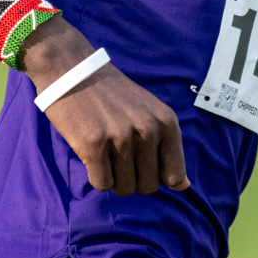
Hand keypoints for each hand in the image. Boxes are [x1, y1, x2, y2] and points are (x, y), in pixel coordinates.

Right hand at [20, 20, 187, 196]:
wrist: (72, 70)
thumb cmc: (112, 94)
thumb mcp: (150, 112)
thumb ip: (168, 147)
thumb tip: (184, 187)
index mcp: (166, 122)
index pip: (174, 176)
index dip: (157, 177)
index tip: (142, 163)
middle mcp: (147, 130)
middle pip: (148, 186)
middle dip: (133, 178)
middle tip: (118, 156)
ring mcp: (121, 137)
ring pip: (125, 188)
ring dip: (114, 178)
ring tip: (105, 154)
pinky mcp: (93, 145)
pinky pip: (102, 184)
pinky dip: (96, 177)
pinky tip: (92, 157)